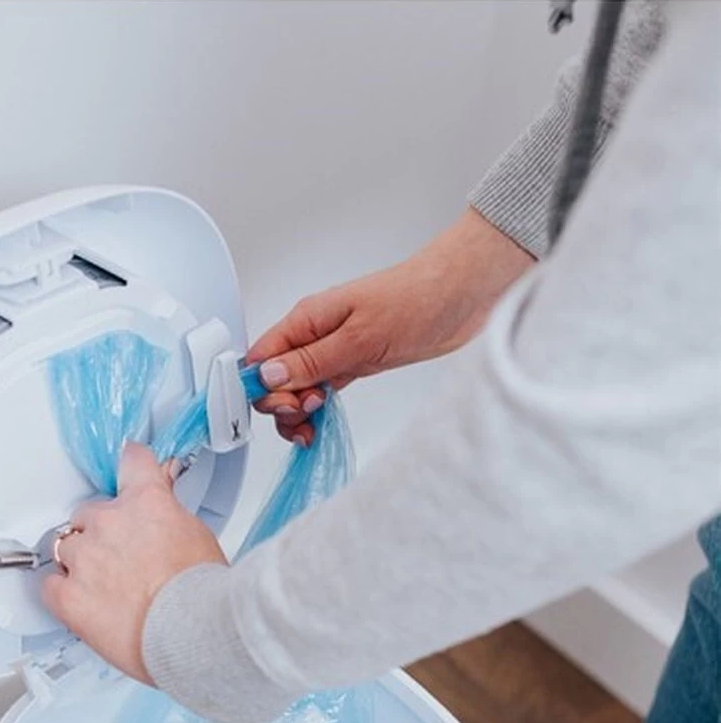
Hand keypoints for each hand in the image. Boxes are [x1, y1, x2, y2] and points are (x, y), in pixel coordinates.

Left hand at [42, 443, 226, 681]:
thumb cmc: (201, 592)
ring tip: (104, 586)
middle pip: (88, 512)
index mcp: (145, 501)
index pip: (131, 461)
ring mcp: (84, 558)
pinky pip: (49, 584)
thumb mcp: (198, 536)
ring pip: (65, 547)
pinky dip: (61, 592)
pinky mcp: (68, 595)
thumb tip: (167, 509)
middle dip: (102, 532)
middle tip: (122, 558)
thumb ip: (172, 514)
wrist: (192, 632)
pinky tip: (80, 602)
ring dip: (80, 561)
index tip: (127, 472)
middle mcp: (108, 522)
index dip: (131, 468)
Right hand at [247, 208, 533, 444]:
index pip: (260, 358)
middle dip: (282, 405)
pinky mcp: (352, 364)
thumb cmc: (417, 300)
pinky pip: (319, 392)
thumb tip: (268, 376)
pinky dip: (315, 412)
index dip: (262, 388)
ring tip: (314, 428)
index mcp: (307, 320)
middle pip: (274, 380)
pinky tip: (320, 425)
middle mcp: (314, 335)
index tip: (287, 405)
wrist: (463, 294)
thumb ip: (312, 360)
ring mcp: (332, 351)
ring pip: (295, 390)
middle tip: (309, 413)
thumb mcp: (360, 336)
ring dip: (298, 415)